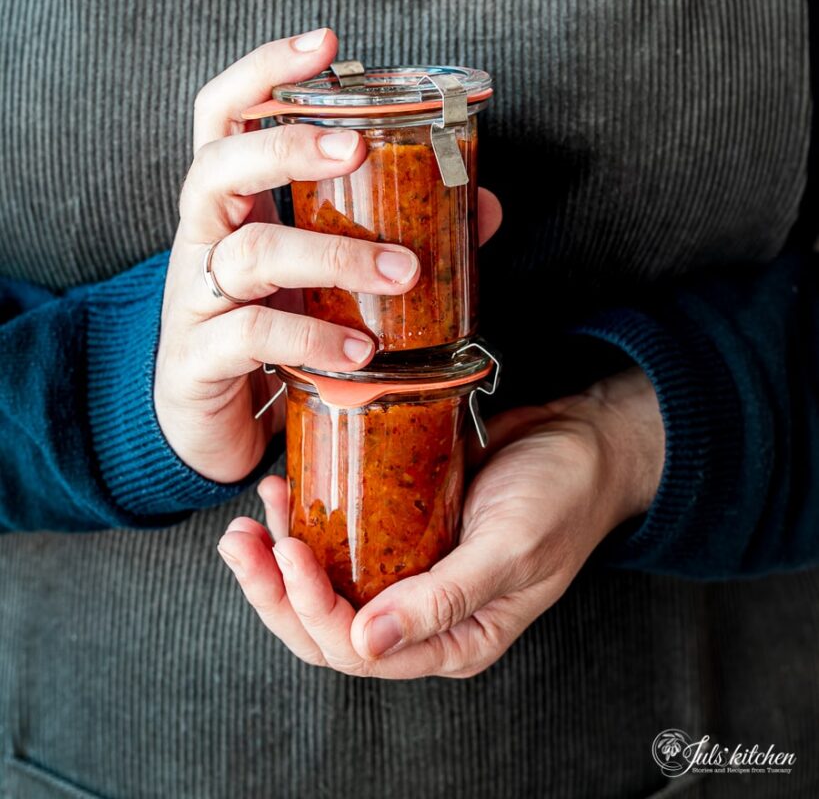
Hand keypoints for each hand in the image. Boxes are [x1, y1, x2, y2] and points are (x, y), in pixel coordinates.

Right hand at [154, 28, 502, 483]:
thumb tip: (483, 206)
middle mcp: (203, 241)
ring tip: (401, 272)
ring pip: (250, 251)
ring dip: (334, 255)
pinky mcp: (200, 360)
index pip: (225, 117)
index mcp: (234, 207)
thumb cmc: (273, 333)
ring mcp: (195, 299)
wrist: (213, 424)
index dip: (264, 71)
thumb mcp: (325, 278)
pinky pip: (254, 334)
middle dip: (288, 146)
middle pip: (218, 166)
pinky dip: (315, 334)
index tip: (325, 43)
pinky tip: (361, 348)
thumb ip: (394, 235)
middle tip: (355, 149)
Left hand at [217, 366, 664, 676]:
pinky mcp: (401, 531)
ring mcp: (408, 574)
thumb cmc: (561, 495)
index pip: (362, 651)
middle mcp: (424, 616)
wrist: (580, 441)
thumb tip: (369, 645)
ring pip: (323, 588)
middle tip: (243, 542)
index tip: (292, 551)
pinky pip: (340, 542)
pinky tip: (284, 492)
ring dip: (278, 561)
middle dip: (276, 591)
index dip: (314, 609)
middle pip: (327, 628)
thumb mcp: (511, 547)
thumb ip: (446, 599)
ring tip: (250, 520)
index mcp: (454, 639)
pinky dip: (305, 523)